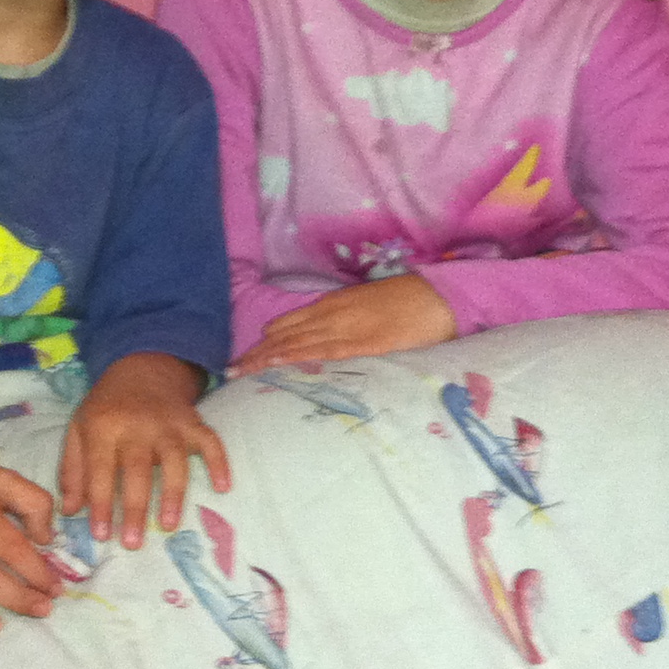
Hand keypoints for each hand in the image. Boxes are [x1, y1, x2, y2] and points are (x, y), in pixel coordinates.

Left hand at [60, 352, 231, 548]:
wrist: (142, 367)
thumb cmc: (107, 407)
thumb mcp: (79, 429)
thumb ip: (73, 469)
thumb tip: (70, 510)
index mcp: (104, 427)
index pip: (100, 470)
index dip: (100, 503)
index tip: (101, 535)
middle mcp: (137, 425)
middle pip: (137, 469)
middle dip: (135, 507)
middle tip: (133, 543)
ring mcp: (168, 424)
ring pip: (174, 459)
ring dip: (173, 493)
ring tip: (168, 525)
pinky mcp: (192, 422)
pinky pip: (209, 441)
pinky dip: (219, 462)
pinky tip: (223, 487)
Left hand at [233, 274, 457, 371]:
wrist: (439, 297)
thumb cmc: (409, 302)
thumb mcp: (369, 307)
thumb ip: (345, 319)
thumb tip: (324, 336)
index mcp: (334, 305)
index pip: (290, 325)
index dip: (266, 342)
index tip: (244, 357)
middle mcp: (333, 314)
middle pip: (286, 336)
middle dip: (258, 353)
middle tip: (229, 370)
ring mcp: (347, 327)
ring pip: (298, 344)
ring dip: (268, 358)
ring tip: (242, 371)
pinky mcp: (364, 343)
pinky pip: (325, 351)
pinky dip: (299, 356)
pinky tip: (279, 363)